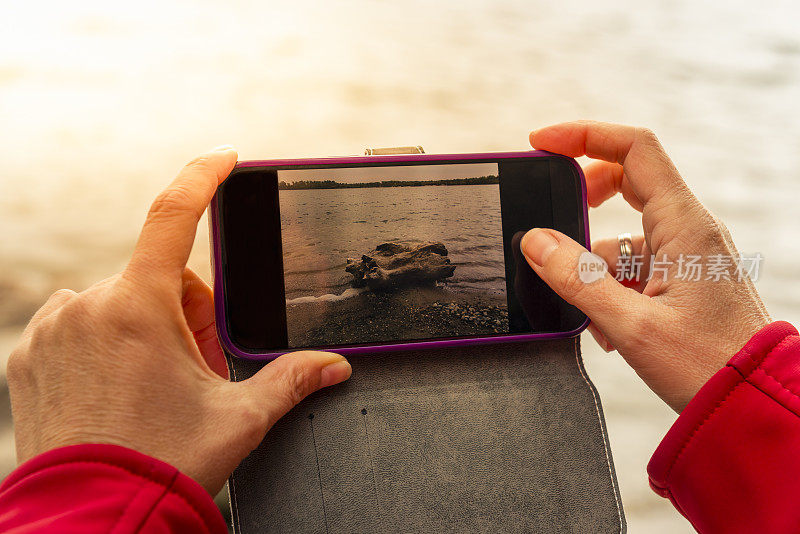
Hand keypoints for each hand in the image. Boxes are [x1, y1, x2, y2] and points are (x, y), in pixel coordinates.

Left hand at [6, 147, 351, 493]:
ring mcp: (51, 330)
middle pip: (156, 279)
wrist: (93, 518)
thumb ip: (290, 379)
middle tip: (198, 365)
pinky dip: (103, 342)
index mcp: (139, 307)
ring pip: (116, 302)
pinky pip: (75, 325)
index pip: (174, 216)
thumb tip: (333, 365)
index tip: (223, 159)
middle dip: (187, 312)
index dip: (202, 177)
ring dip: (143, 326)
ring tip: (156, 384)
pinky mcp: (27, 356)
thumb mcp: (238, 418)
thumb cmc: (161, 465)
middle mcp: (88, 306)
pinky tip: (118, 387)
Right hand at [521, 121, 769, 411]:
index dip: (584, 135)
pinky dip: (611, 285)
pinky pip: (635, 263)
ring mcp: (686, 253)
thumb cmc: (708, 364)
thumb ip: (576, 280)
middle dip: (583, 200)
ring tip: (593, 314)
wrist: (752, 401)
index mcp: (684, 224)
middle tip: (553, 224)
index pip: (634, 148)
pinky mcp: (681, 277)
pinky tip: (607, 325)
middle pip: (626, 181)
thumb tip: (534, 241)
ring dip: (594, 264)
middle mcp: (688, 229)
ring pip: (624, 231)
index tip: (542, 144)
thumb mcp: (630, 324)